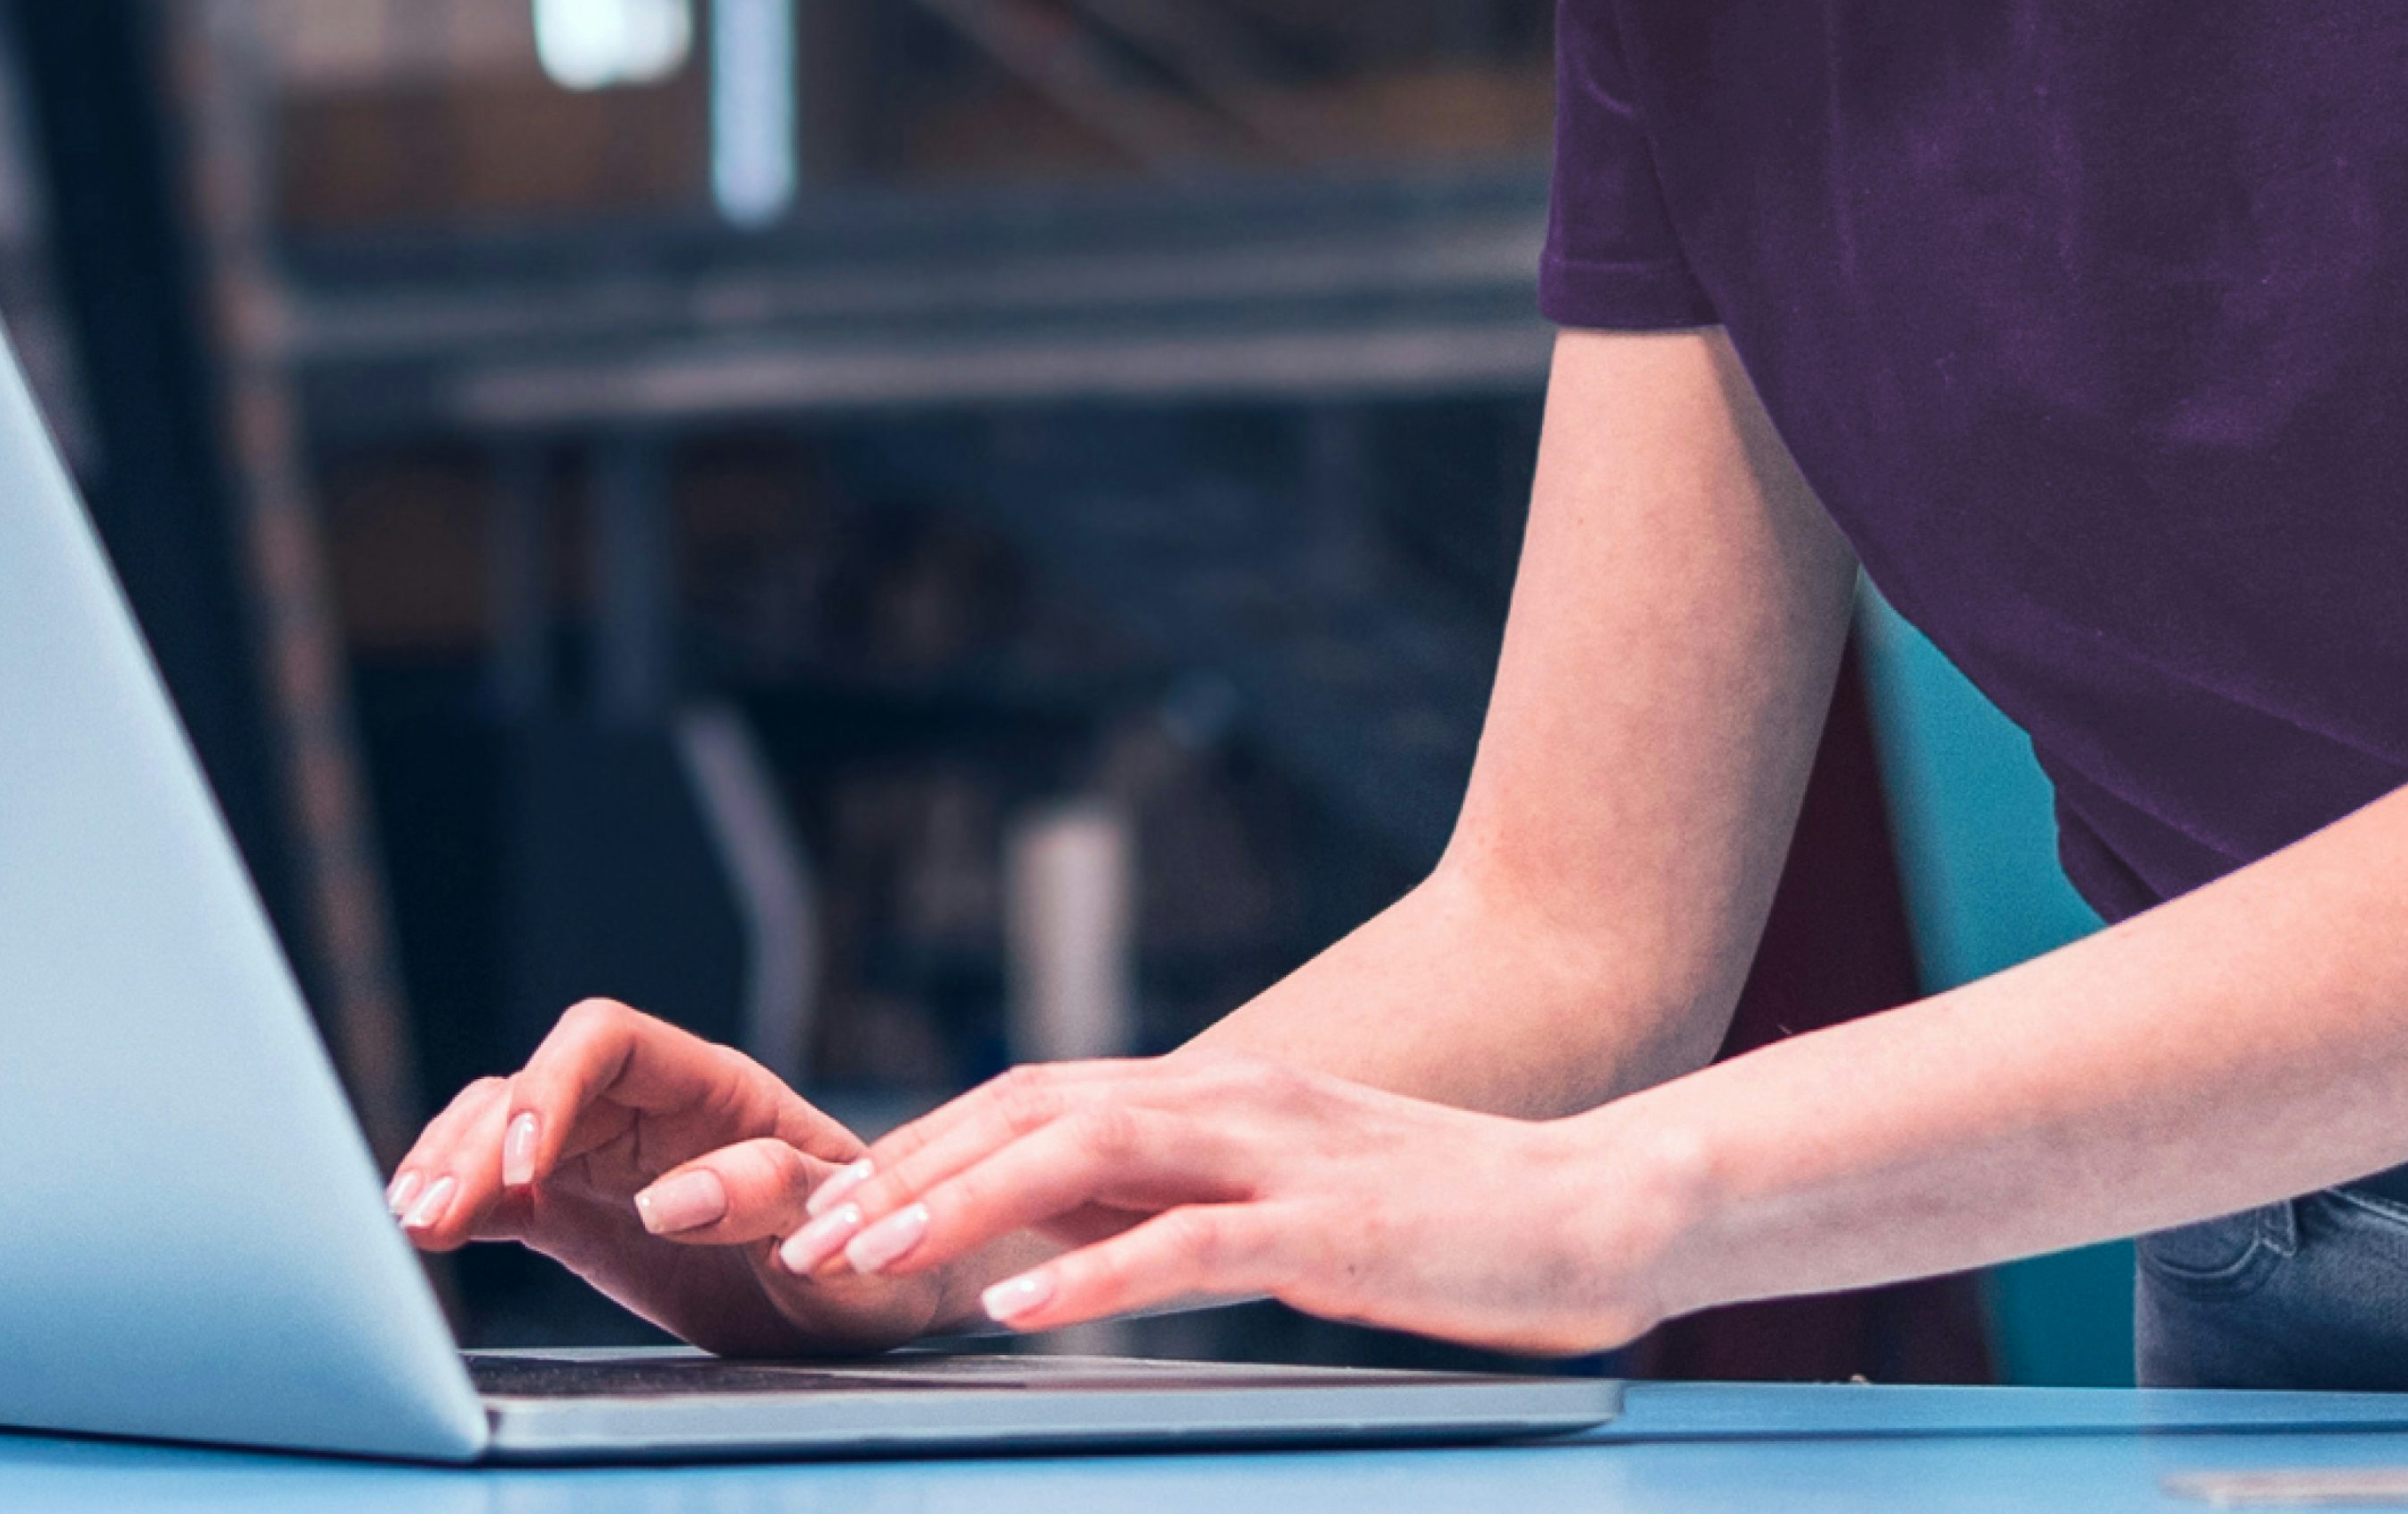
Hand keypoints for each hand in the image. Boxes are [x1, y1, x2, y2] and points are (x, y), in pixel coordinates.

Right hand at [383, 1000, 953, 1357]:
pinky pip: (501, 1187)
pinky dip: (457, 1200)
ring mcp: (607, 1156)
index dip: (553, 1085)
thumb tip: (671, 1198)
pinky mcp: (579, 1212)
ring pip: (504, 1129)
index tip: (528, 1162)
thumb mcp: (848, 1233)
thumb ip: (775, 1199)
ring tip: (413, 1223)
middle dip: (480, 1141)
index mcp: (716, 1087)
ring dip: (453, 1167)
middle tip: (433, 1213)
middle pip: (536, 1085)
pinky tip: (422, 1228)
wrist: (872, 1303)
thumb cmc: (876, 1259)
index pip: (607, 1039)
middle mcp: (649, 1107)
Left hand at [779, 1050, 1696, 1357]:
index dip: (922, 1146)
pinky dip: (1092, 1277)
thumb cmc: (1446, 1222)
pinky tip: (1021, 1312)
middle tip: (808, 1234)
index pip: (1032, 1098)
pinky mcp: (1330, 1227)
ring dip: (965, 1207)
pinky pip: (1188, 1243)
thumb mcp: (1283, 1206)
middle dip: (908, 1171)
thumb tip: (1058, 1249)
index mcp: (1216, 1094)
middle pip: (1030, 1111)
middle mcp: (1232, 1100)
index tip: (830, 1205)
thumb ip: (1175, 1210)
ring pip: (1086, 1158)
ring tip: (877, 1259)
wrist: (1599, 1205)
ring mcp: (1279, 1155)